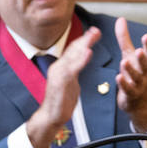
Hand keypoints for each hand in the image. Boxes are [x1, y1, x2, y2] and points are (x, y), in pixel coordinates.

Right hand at [26, 28, 100, 147]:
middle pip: (73, 49)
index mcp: (61, 67)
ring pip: (72, 56)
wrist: (51, 117)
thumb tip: (80, 62)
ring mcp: (59, 74)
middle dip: (85, 39)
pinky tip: (88, 52)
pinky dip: (81, 60)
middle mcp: (59, 67)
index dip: (83, 40)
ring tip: (93, 36)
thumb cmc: (61, 102)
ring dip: (83, 45)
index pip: (73, 50)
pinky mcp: (61, 82)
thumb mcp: (70, 83)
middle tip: (96, 30)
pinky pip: (73, 69)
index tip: (93, 32)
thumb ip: (74, 71)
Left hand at [114, 17, 146, 130]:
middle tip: (139, 50)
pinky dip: (123, 84)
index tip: (146, 36)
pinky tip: (118, 77)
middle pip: (145, 64)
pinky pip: (128, 89)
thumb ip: (124, 38)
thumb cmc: (134, 72)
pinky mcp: (131, 94)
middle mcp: (144, 72)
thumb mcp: (129, 54)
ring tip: (125, 62)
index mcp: (145, 61)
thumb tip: (120, 19)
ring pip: (136, 77)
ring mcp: (138, 84)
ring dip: (131, 70)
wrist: (139, 100)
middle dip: (143, 57)